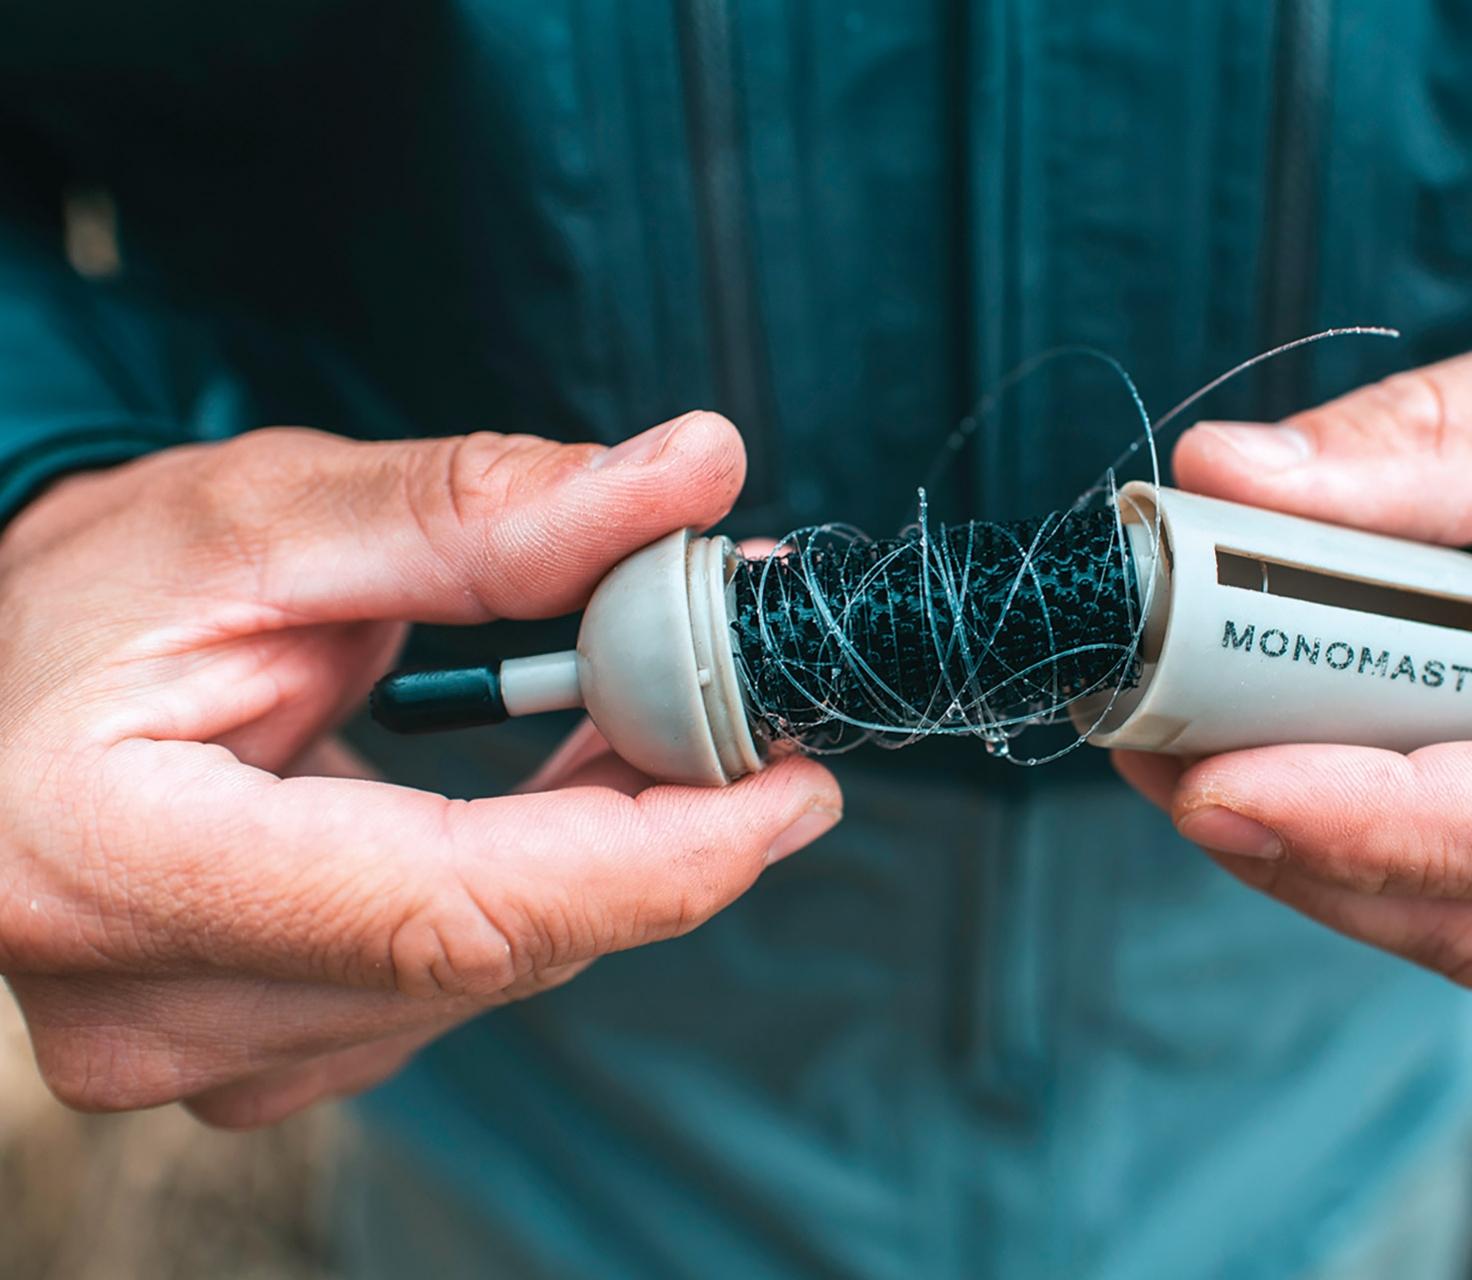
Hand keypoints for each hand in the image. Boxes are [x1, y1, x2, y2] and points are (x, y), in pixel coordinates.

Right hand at [0, 413, 840, 1125]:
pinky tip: (556, 798)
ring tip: (633, 722)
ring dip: (601, 856)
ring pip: (491, 976)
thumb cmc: (92, 594)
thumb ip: (481, 510)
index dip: (652, 857)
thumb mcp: (270, 515)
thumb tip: (690, 474)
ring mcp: (199, 1056)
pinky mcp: (255, 1058)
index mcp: (109, 859)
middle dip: (654, 834)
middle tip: (742, 709)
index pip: (447, 909)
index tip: (790, 787)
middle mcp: (145, 1004)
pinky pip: (456, 987)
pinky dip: (539, 890)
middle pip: (489, 951)